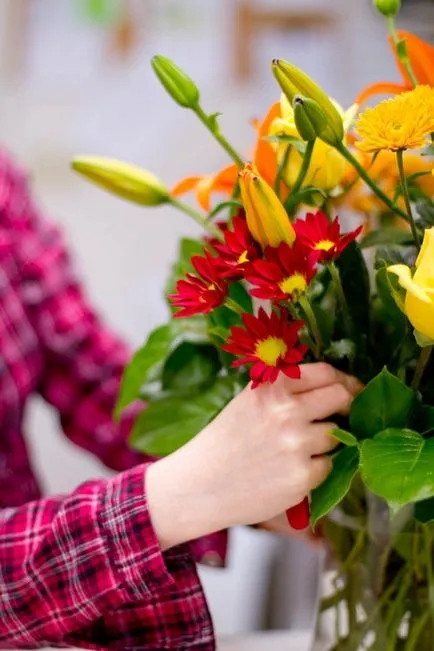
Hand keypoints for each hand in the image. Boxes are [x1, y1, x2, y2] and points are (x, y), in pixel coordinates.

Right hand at [146, 363, 361, 550]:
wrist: (200, 485)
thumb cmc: (225, 442)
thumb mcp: (249, 401)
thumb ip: (284, 390)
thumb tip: (332, 385)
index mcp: (272, 387)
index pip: (325, 372)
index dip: (343, 380)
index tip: (350, 389)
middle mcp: (286, 411)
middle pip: (341, 397)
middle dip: (347, 406)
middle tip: (344, 415)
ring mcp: (296, 444)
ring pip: (337, 435)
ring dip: (327, 441)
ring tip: (299, 450)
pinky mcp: (302, 477)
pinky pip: (328, 466)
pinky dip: (315, 469)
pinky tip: (290, 470)